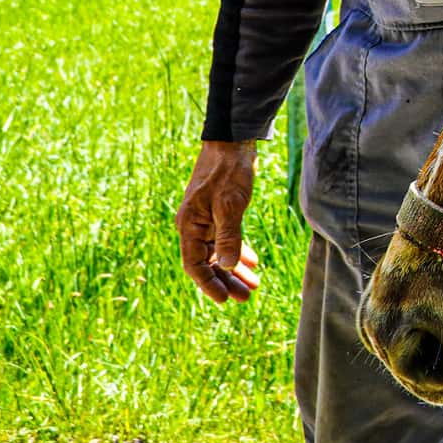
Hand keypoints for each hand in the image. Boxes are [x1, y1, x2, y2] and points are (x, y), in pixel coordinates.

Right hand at [176, 140, 262, 303]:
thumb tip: (229, 266)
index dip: (209, 284)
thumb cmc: (229, 171)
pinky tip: (252, 262)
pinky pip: (226, 239)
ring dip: (234, 270)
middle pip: (208, 262)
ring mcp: (206, 220)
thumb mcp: (230, 205)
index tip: (225, 300)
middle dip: (226, 281)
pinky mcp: (219, 213)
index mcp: (189, 226)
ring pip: (219, 253)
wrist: (232, 142)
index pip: (195, 264)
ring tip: (253, 286)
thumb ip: (229, 236)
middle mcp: (194, 226)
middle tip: (246, 297)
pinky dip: (238, 251)